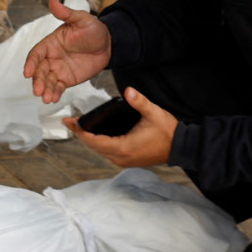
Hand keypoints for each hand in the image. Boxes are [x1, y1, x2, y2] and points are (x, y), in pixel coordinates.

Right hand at [22, 0, 111, 102]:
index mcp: (51, 43)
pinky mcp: (67, 79)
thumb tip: (53, 1)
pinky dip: (55, 93)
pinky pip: (58, 87)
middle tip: (38, 90)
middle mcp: (51, 57)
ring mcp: (58, 69)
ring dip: (45, 89)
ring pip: (47, 81)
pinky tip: (53, 98)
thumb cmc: (93, 29)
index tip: (28, 72)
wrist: (108, 44)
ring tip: (47, 98)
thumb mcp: (81, 19)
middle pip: (39, 70)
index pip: (36, 53)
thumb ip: (66, 14)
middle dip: (38, 80)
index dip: (31, 63)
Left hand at [63, 87, 177, 167]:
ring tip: (80, 125)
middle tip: (71, 121)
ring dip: (89, 139)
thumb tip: (128, 91)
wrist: (181, 146)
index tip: (70, 122)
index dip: (80, 131)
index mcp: (124, 147)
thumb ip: (139, 102)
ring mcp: (124, 161)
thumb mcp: (153, 113)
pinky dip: (99, 143)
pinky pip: (107, 152)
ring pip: (100, 150)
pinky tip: (96, 133)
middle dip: (81, 133)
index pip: (94, 141)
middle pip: (93, 146)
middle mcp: (121, 157)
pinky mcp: (128, 160)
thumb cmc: (167, 131)